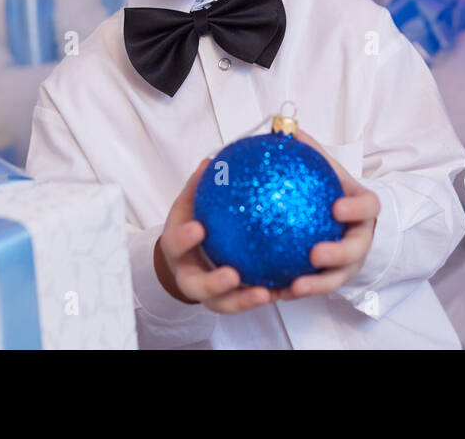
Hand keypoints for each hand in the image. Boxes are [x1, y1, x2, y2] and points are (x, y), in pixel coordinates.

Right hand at [155, 157, 277, 313]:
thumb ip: (198, 186)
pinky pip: (249, 301)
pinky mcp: (231, 300)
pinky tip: (288, 289)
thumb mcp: (189, 205)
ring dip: (244, 301)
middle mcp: (190, 276)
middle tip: (232, 275)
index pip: (175, 244)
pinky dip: (268, 296)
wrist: (188, 258)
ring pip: (224, 304)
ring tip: (265, 293)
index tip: (199, 228)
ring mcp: (210, 294)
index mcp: (177, 249)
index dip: (185, 239)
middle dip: (213, 284)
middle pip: (197, 286)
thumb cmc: (191, 224)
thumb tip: (212, 161)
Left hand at [270, 127, 379, 300]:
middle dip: (339, 254)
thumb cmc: (332, 190)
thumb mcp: (325, 170)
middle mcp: (360, 237)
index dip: (356, 208)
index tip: (337, 207)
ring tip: (295, 286)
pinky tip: (274, 292)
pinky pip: (316, 287)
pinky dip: (297, 291)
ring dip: (319, 283)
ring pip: (338, 277)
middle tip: (316, 254)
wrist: (343, 217)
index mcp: (362, 208)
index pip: (368, 206)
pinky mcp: (333, 277)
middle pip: (357, 250)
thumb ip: (310, 152)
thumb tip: (286, 129)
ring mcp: (350, 261)